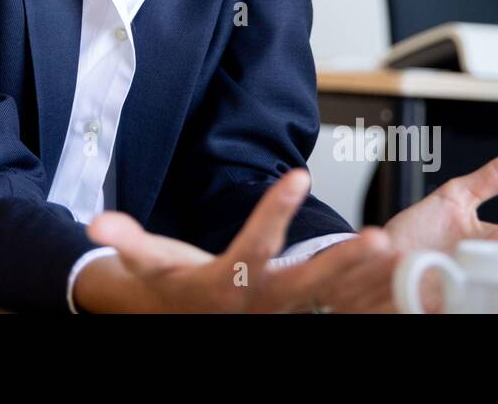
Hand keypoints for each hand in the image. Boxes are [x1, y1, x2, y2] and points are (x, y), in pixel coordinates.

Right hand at [78, 169, 399, 312]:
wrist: (186, 322)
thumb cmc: (174, 287)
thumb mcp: (151, 262)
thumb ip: (127, 240)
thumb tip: (96, 224)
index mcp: (228, 282)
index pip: (254, 244)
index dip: (274, 211)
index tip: (298, 175)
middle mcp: (263, 302)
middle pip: (307, 281)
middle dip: (343, 262)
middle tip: (379, 240)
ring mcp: (287, 313)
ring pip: (333, 296)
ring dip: (367, 276)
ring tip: (400, 250)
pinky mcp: (303, 315)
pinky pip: (341, 306)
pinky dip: (370, 294)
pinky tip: (401, 276)